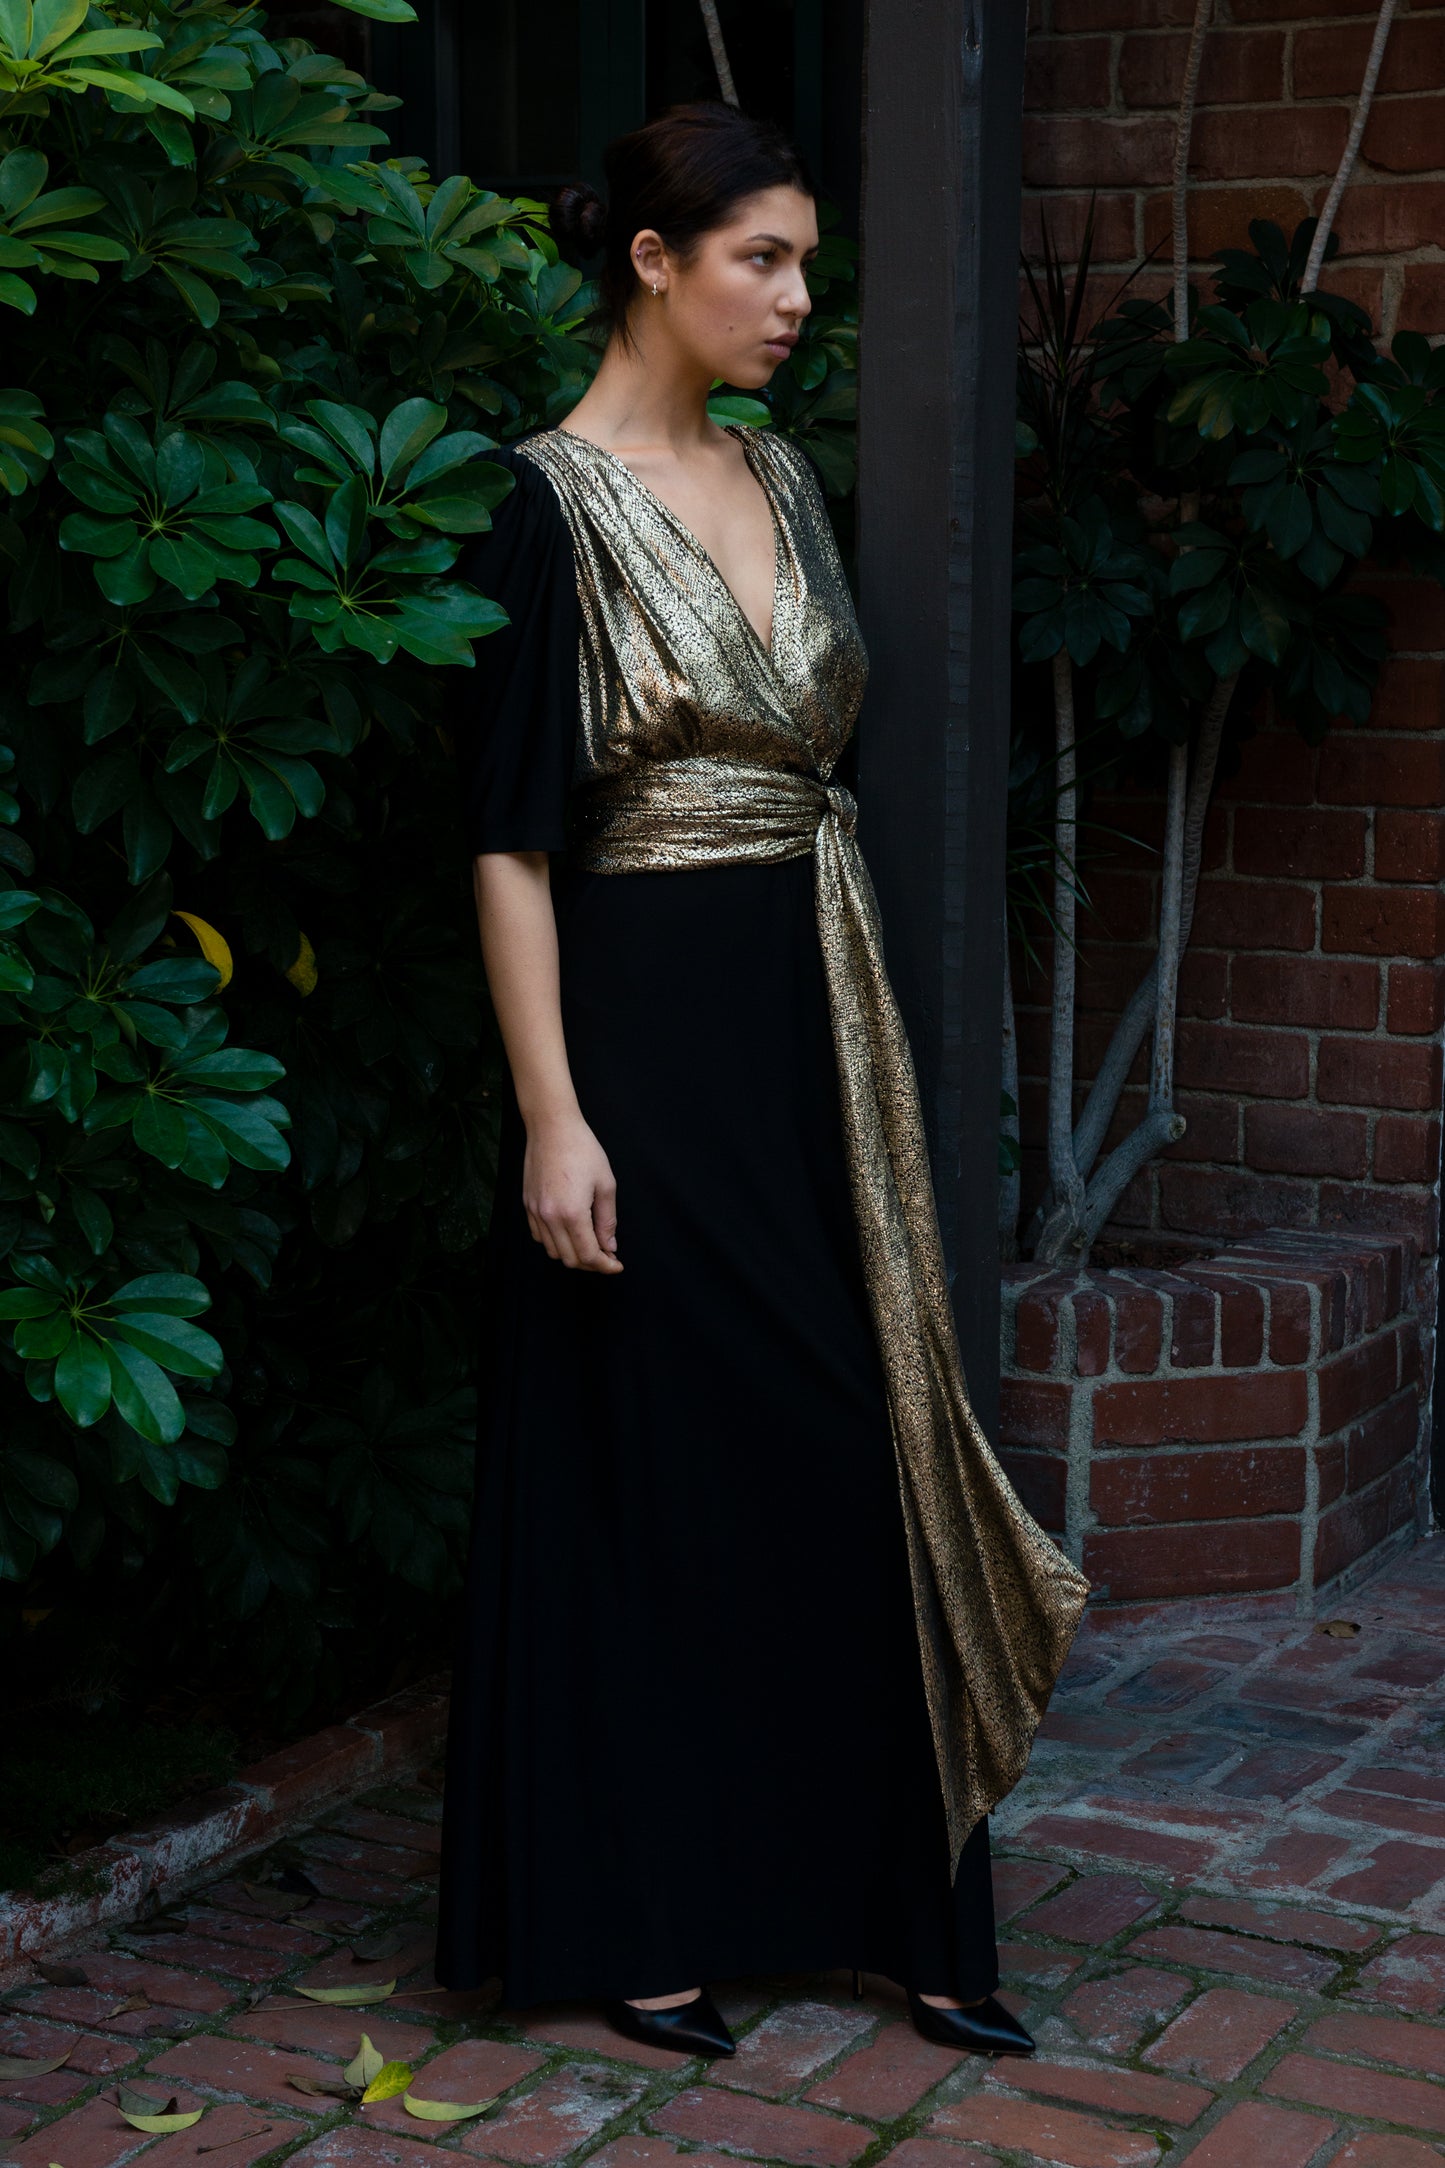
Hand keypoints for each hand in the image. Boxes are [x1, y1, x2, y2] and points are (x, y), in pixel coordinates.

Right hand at [522, 1114, 621, 1272]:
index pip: (588, 1255)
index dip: (605, 1265)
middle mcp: (550, 1217)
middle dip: (591, 1263)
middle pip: (569, 1259)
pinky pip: (539, 1236)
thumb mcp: (605, 1184)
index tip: (616, 1265)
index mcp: (572, 1213)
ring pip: (552, 1251)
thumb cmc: (582, 1150)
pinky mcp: (527, 1205)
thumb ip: (608, 1220)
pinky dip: (555, 1242)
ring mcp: (535, 1212)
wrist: (552, 1127)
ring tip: (589, 1244)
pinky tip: (569, 1233)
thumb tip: (609, 1246)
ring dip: (572, 1254)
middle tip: (607, 1255)